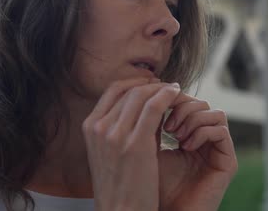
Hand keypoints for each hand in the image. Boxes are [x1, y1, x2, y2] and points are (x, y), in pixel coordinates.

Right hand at [82, 78, 187, 210]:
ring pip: (142, 94)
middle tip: (168, 86)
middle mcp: (98, 127)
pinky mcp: (135, 143)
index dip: (135, 82)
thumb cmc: (122, 185)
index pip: (113, 90)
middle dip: (151, 83)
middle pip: (128, 89)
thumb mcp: (114, 150)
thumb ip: (127, 125)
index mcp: (90, 127)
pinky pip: (154, 107)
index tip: (151, 84)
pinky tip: (177, 95)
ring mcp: (114, 135)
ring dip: (162, 88)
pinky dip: (167, 96)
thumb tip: (151, 102)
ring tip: (175, 91)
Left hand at [158, 94, 237, 210]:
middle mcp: (205, 140)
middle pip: (201, 103)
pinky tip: (186, 146)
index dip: (172, 98)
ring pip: (214, 112)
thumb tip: (151, 92)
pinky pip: (221, 130)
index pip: (186, 102)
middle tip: (167, 125)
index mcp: (188, 135)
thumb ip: (152, 120)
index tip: (156, 105)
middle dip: (182, 107)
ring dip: (192, 119)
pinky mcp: (228, 161)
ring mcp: (218, 150)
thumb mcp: (147, 146)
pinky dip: (202, 132)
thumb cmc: (153, 184)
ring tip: (176, 135)